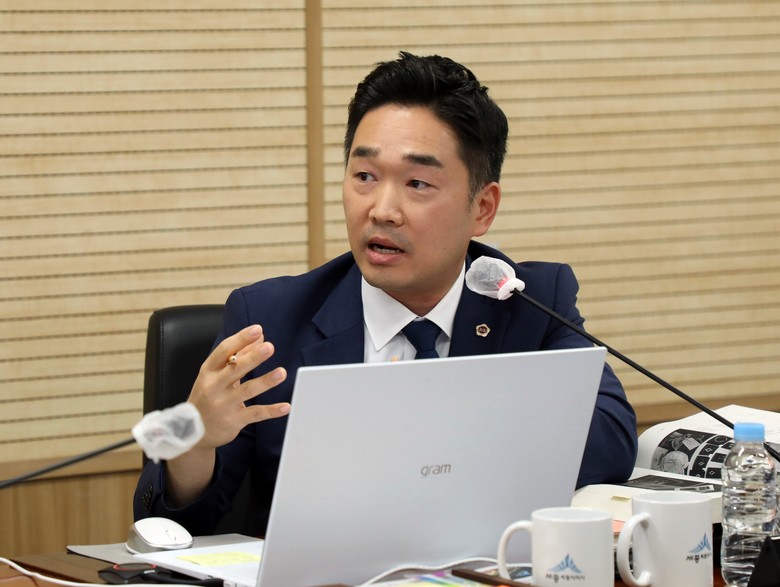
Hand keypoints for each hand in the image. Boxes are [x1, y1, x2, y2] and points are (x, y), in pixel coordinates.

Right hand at [188, 324, 289, 450]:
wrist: (192, 433)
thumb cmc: (208, 396)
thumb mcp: (217, 375)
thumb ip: (239, 355)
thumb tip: (260, 337)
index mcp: (209, 371)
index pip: (224, 351)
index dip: (241, 339)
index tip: (257, 329)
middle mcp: (214, 387)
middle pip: (235, 369)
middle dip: (253, 358)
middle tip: (269, 347)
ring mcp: (223, 405)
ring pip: (247, 390)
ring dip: (266, 381)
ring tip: (281, 372)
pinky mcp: (234, 421)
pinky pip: (255, 414)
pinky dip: (271, 411)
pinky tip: (286, 407)